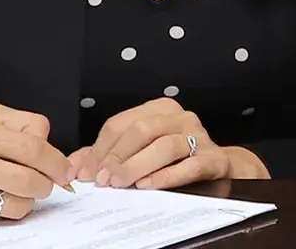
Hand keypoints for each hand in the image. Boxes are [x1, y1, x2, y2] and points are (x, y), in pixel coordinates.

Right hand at [0, 103, 73, 226]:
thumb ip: (12, 121)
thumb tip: (45, 136)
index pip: (31, 146)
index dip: (55, 160)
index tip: (63, 167)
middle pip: (29, 180)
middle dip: (47, 183)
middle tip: (47, 181)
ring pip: (16, 204)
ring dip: (27, 199)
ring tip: (18, 189)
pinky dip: (2, 210)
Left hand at [69, 98, 268, 190]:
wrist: (219, 168)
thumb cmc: (176, 157)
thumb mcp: (140, 150)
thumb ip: (108, 155)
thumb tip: (76, 165)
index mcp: (159, 110)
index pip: (121, 124)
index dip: (100, 149)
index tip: (88, 172)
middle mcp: (180, 118)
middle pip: (141, 130)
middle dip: (117, 157)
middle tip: (103, 180)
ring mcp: (200, 136)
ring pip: (164, 145)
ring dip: (138, 166)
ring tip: (122, 184)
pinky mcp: (214, 158)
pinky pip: (190, 164)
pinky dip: (167, 176)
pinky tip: (149, 186)